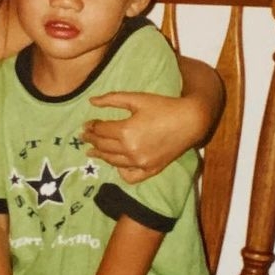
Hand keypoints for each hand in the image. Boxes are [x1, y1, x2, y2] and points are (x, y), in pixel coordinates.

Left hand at [84, 91, 204, 183]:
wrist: (190, 121)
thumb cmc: (164, 106)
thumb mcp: (137, 98)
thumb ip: (112, 99)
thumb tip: (91, 102)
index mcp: (126, 131)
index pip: (101, 131)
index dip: (92, 127)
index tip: (86, 124)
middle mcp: (131, 150)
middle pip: (104, 146)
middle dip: (92, 140)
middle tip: (84, 137)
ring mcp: (140, 163)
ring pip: (113, 161)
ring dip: (101, 155)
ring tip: (92, 151)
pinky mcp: (150, 170)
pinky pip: (130, 176)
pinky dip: (121, 172)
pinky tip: (116, 165)